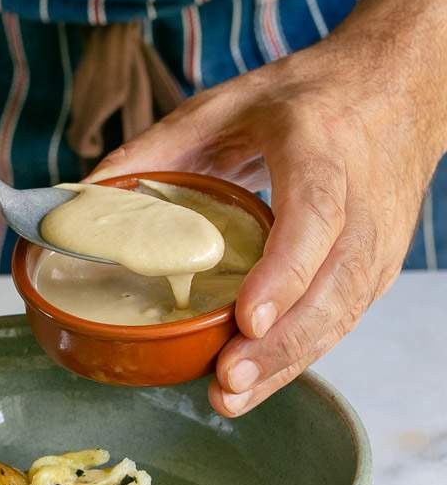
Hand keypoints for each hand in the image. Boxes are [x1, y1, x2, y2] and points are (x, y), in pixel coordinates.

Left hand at [86, 32, 442, 416]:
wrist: (398, 89)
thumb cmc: (309, 97)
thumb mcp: (229, 102)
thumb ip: (157, 146)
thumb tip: (85, 196)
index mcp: (321, 145)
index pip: (315, 214)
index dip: (285, 271)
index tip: (246, 318)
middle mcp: (361, 199)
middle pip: (333, 283)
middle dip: (279, 341)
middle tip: (226, 379)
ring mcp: (377, 239)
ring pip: (341, 314)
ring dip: (287, 362)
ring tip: (230, 395)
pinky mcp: (378, 267)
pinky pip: (342, 320)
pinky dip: (299, 356)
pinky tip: (256, 382)